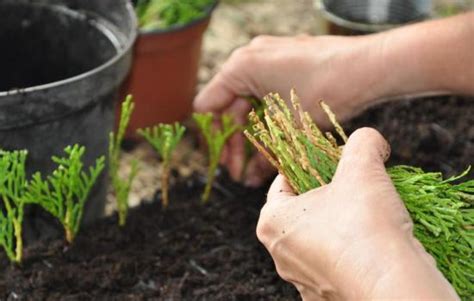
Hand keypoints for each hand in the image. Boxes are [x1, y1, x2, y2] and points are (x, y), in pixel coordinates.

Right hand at [194, 34, 384, 186]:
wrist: (369, 67)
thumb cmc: (324, 90)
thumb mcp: (288, 127)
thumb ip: (262, 151)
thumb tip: (249, 175)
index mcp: (240, 67)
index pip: (210, 105)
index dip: (216, 138)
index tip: (226, 162)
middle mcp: (250, 59)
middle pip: (231, 107)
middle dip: (237, 143)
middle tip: (241, 173)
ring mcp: (271, 59)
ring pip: (252, 105)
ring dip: (255, 137)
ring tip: (259, 171)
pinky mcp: (288, 65)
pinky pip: (269, 96)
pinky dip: (271, 121)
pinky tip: (276, 149)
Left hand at [257, 128, 458, 299]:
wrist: (392, 286)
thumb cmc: (365, 224)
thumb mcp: (362, 167)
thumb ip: (362, 142)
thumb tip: (369, 140)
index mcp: (273, 222)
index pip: (281, 184)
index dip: (306, 167)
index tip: (327, 163)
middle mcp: (280, 255)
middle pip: (301, 213)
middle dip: (326, 197)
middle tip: (352, 188)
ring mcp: (302, 280)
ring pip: (318, 241)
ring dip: (340, 227)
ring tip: (368, 217)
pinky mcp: (325, 297)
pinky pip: (335, 266)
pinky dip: (351, 254)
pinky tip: (373, 247)